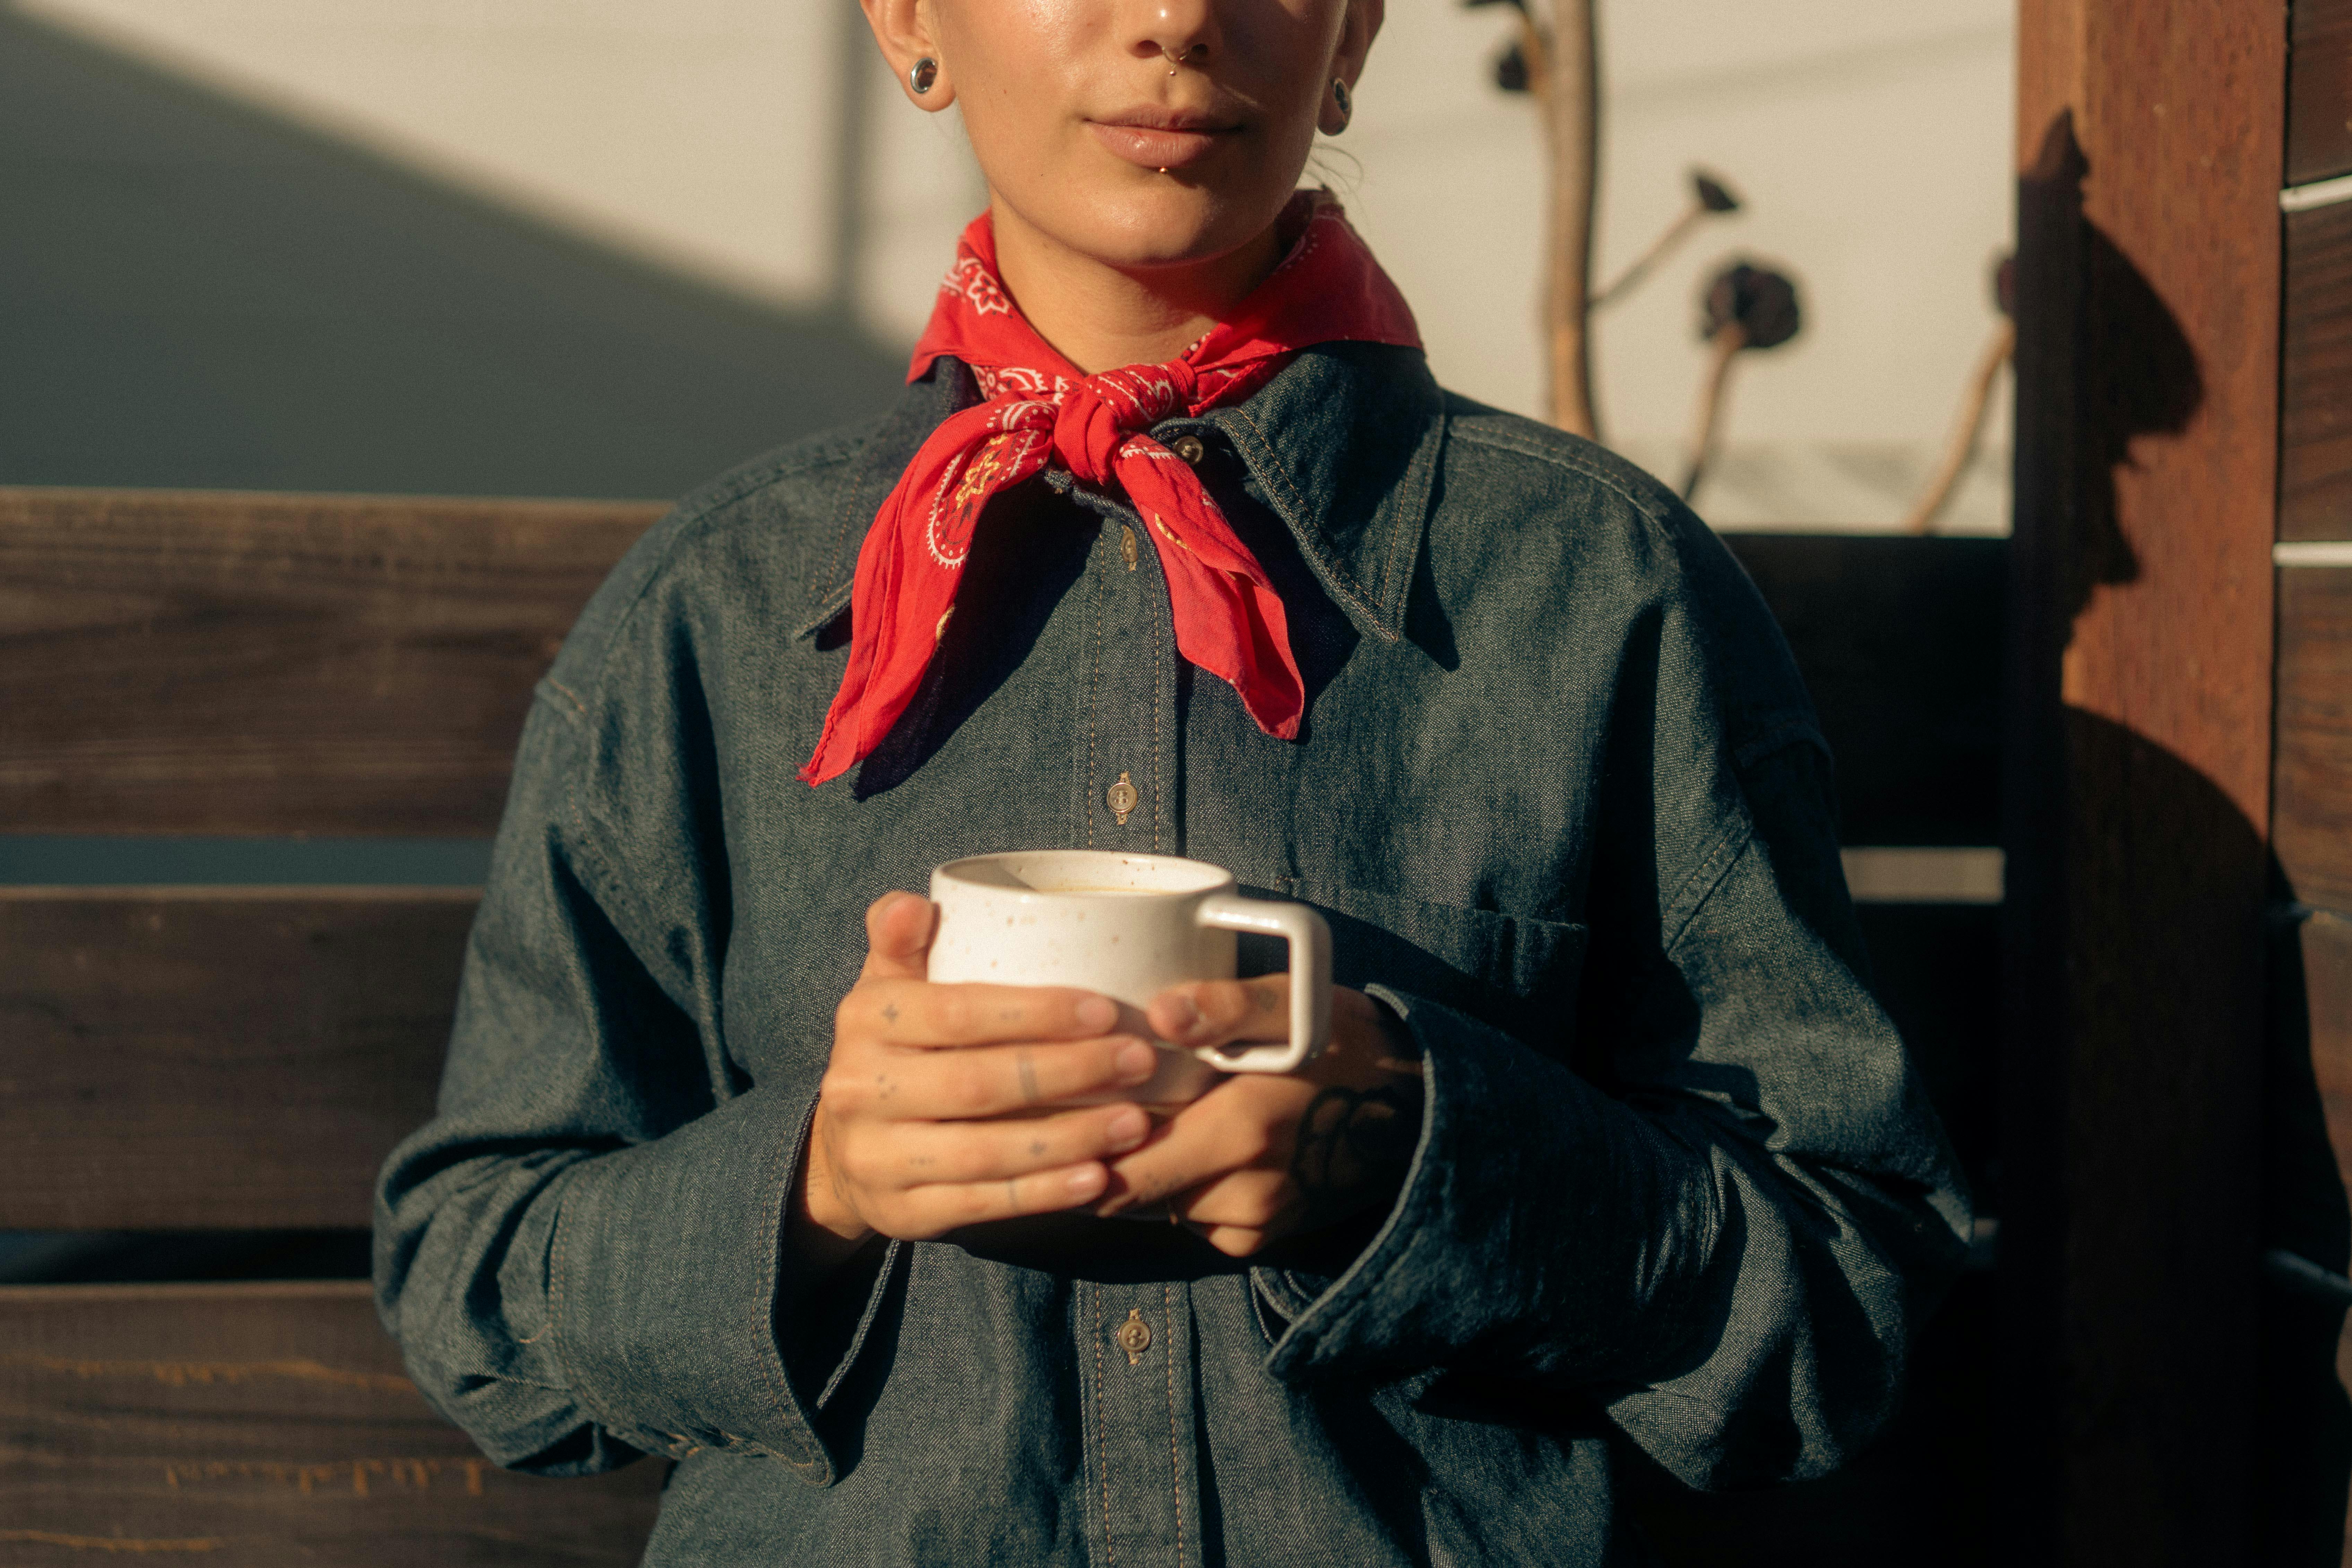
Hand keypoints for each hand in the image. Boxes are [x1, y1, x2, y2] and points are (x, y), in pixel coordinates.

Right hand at [789, 892, 1168, 1271]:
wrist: (843, 1151)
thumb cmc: (897, 1047)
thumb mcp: (888, 985)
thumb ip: (902, 938)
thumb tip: (917, 903)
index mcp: (866, 1019)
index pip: (957, 1013)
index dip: (1035, 1013)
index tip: (1108, 1009)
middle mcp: (860, 1090)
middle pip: (978, 1083)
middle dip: (1069, 1072)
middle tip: (1141, 1060)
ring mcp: (877, 1158)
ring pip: (985, 1151)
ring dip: (1070, 1138)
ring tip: (1136, 1122)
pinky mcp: (901, 1214)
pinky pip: (982, 1204)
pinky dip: (1044, 1193)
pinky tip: (1097, 1177)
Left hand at [1096, 977, 1422, 1257]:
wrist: (1415, 1111)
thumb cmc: (1347, 1044)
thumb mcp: (1296, 1004)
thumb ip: (1228, 1004)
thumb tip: (1161, 1011)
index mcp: (1240, 1129)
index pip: (1119, 1161)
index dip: (1074, 1139)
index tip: (1051, 1107)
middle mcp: (1244, 1190)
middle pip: (1127, 1192)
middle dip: (1094, 1160)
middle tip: (1069, 1116)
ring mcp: (1253, 1220)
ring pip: (1157, 1205)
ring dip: (1136, 1172)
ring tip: (1130, 1122)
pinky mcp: (1261, 1237)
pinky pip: (1194, 1217)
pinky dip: (1177, 1188)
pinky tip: (1186, 1147)